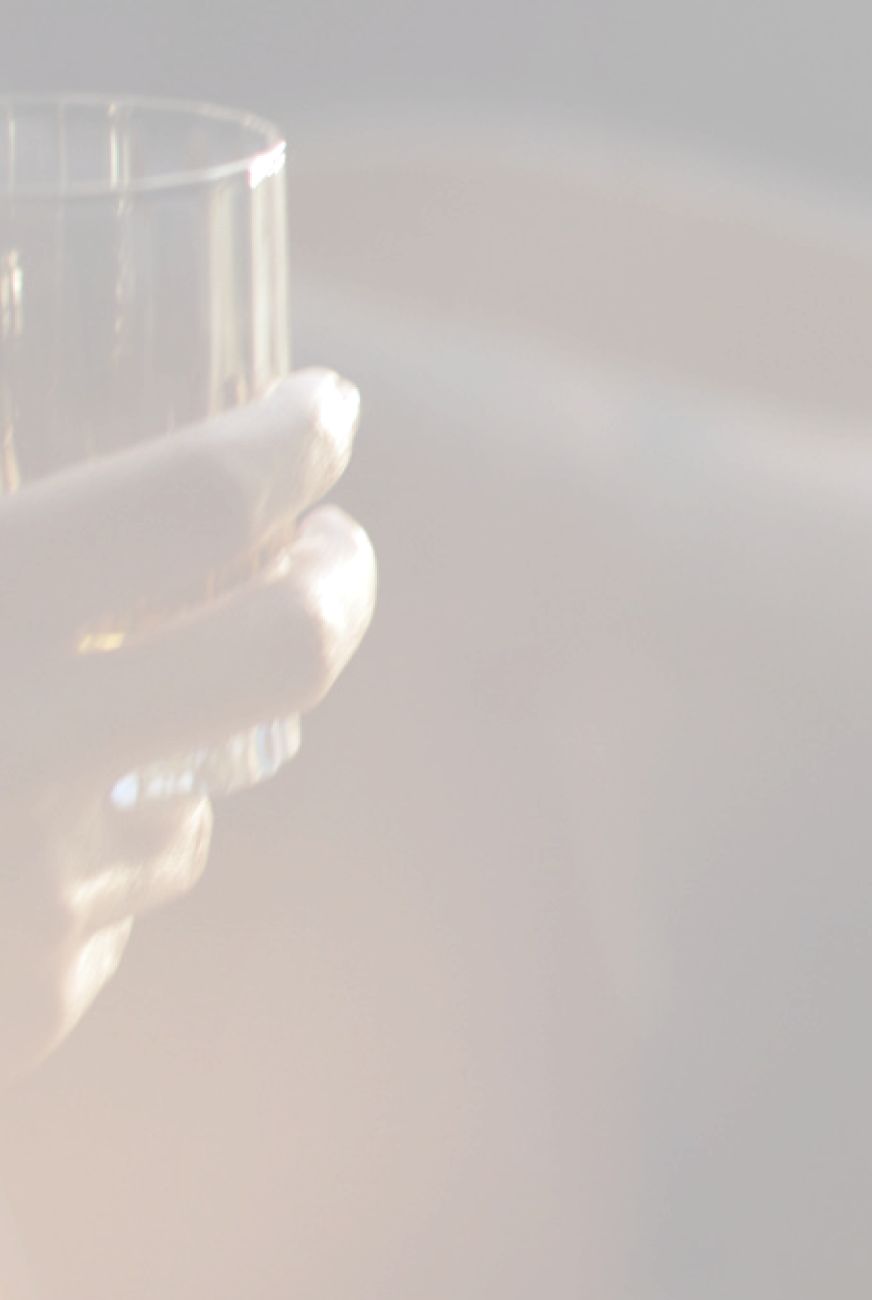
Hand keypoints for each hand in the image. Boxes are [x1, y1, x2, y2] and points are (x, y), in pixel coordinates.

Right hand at [0, 369, 376, 1079]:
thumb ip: (5, 523)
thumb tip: (24, 358)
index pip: (201, 500)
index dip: (290, 437)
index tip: (320, 406)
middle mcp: (10, 759)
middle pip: (294, 645)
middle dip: (339, 575)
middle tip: (326, 536)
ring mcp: (34, 903)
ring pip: (214, 786)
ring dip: (199, 731)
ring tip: (126, 694)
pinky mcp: (32, 1012)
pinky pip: (125, 898)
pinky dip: (97, 846)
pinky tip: (12, 826)